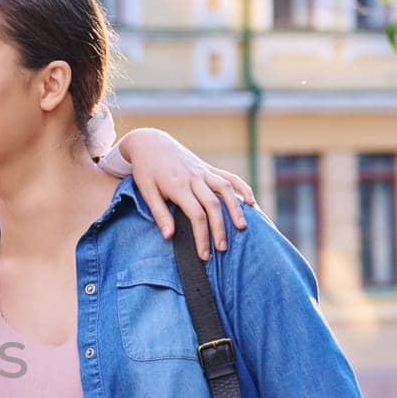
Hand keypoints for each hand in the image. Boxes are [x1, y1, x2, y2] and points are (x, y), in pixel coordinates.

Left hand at [116, 128, 255, 259]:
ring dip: (236, 209)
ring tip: (242, 228)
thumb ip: (160, 213)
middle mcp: (195, 178)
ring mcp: (204, 171)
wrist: (150, 143)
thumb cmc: (146, 170)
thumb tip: (169, 236)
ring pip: (226, 190)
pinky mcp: (208, 167)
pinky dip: (242, 188)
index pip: (196, 215)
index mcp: (178, 186)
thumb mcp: (146, 192)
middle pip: (213, 205)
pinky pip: (230, 177)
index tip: (203, 255)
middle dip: (219, 229)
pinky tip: (251, 202)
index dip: (202, 236)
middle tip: (223, 249)